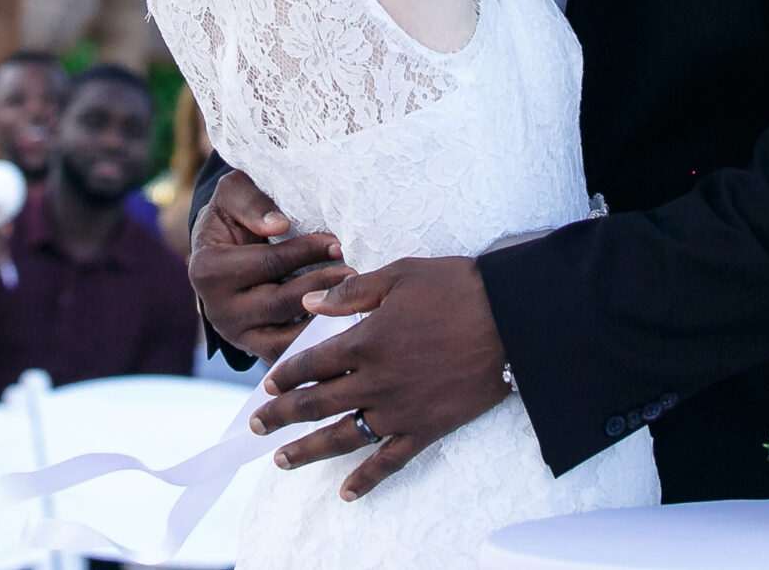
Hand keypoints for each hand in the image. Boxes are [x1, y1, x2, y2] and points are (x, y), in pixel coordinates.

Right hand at [190, 170, 350, 363]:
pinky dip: (316, 344)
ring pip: (284, 339)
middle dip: (321, 285)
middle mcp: (217, 309)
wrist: (222, 249)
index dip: (306, 251)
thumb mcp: (232, 194)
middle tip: (354, 272)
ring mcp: (237, 335)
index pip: (268, 263)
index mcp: (207, 269)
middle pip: (279, 303)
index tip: (339, 243)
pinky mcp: (255, 350)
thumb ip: (251, 201)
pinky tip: (343, 324)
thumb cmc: (233, 215)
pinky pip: (288, 355)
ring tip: (353, 300)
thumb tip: (278, 223)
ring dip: (322, 320)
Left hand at [250, 257, 511, 500]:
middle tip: (257, 426)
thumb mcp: (399, 275)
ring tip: (282, 461)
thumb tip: (309, 302)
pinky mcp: (426, 429)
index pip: (311, 364)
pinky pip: (390, 462)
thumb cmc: (456, 288)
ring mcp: (399, 410)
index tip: (269, 386)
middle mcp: (375, 382)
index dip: (286, 375)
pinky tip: (348, 492)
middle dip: (282, 416)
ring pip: (343, 437)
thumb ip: (350, 293)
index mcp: (364, 342)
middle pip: (316, 405)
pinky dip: (367, 479)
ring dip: (309, 451)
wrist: (511, 318)